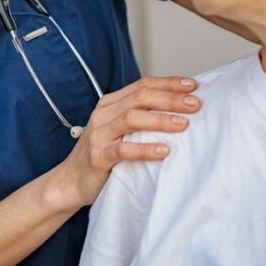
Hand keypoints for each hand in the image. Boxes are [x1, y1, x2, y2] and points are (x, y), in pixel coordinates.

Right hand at [53, 76, 200, 208]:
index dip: (168, 83)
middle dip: (170, 99)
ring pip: (132, 118)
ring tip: (183, 124)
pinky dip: (145, 149)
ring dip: (160, 119)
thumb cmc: (102, 155)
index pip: (142, 85)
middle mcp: (103, 114)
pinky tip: (164, 151)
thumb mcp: (118, 130)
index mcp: (110, 103)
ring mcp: (99, 135)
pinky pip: (123, 150)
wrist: (70, 182)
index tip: (192, 85)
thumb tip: (179, 110)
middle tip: (195, 104)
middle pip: (140, 98)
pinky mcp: (98, 157)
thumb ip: (140, 118)